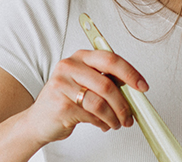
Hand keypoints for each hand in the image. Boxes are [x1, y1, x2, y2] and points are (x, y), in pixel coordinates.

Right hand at [18, 49, 148, 144]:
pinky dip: (102, 123)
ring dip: (114, 117)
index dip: (130, 73)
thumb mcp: (85, 83)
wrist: (39, 120)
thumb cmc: (65, 100)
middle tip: (130, 116)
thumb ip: (106, 80)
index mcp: (80, 57)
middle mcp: (69, 66)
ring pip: (100, 103)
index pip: (110, 59)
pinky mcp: (61, 104)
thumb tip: (133, 89)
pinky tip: (102, 124)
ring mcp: (63, 85)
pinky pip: (91, 116)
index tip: (142, 86)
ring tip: (116, 123)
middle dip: (124, 104)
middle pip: (107, 84)